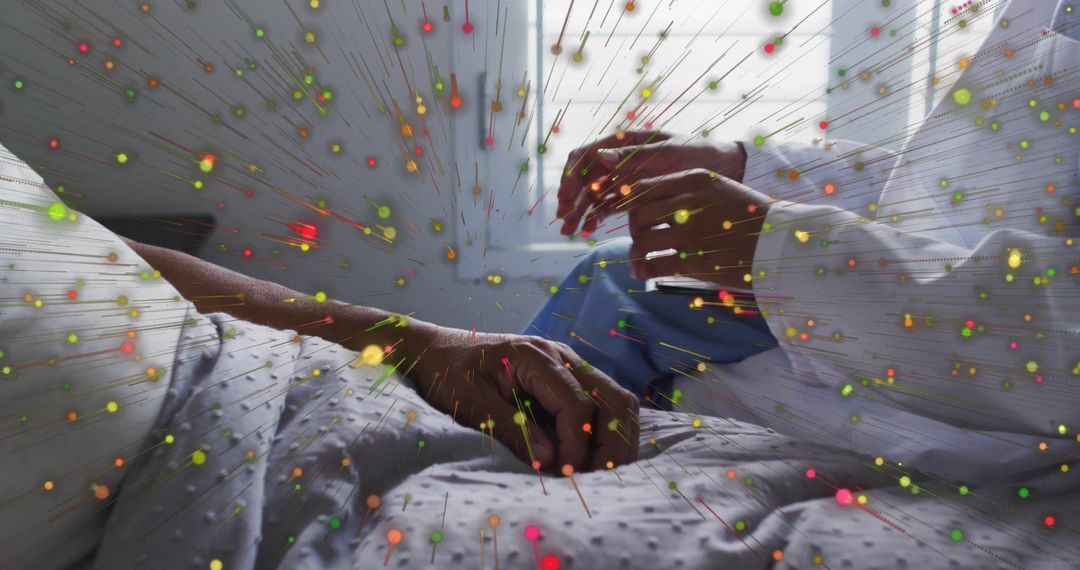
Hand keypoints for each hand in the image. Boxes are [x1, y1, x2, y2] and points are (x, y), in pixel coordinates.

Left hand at [400, 326, 639, 472]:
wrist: (438, 351)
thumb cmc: (449, 373)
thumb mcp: (470, 403)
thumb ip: (511, 429)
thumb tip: (550, 460)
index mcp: (536, 356)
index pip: (578, 404)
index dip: (577, 445)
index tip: (563, 475)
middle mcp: (562, 358)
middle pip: (614, 399)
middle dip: (612, 444)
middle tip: (592, 480)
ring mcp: (569, 368)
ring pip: (617, 402)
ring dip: (614, 440)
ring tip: (592, 473)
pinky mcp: (568, 381)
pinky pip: (602, 406)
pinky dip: (604, 434)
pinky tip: (585, 459)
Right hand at [557, 132, 746, 235]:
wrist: (719, 166)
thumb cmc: (695, 152)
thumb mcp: (667, 152)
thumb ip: (634, 155)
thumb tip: (601, 157)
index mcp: (621, 142)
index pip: (584, 156)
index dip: (571, 176)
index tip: (566, 198)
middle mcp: (617, 159)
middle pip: (583, 178)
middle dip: (571, 199)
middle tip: (564, 220)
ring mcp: (623, 178)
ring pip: (591, 194)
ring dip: (579, 212)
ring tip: (569, 232)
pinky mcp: (631, 195)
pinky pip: (607, 206)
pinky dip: (595, 217)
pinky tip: (588, 231)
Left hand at [625, 169, 770, 288]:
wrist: (782, 241)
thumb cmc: (751, 217)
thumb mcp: (721, 188)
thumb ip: (688, 191)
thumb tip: (653, 204)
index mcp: (694, 180)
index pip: (644, 187)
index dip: (631, 204)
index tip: (632, 216)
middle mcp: (688, 201)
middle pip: (638, 214)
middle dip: (633, 230)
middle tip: (641, 241)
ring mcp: (691, 231)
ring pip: (641, 240)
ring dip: (635, 253)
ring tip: (640, 261)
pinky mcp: (695, 260)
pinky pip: (653, 265)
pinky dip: (643, 271)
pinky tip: (644, 275)